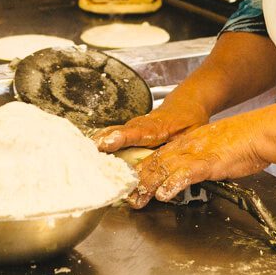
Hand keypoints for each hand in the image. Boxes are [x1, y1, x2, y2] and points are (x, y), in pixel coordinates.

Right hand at [92, 99, 208, 152]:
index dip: (121, 138)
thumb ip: (179, 151)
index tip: (107, 142)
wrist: (186, 102)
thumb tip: (172, 172)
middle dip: (103, 140)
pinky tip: (91, 148)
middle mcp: (142, 125)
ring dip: (100, 141)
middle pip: (119, 132)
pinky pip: (115, 134)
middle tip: (89, 149)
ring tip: (84, 151)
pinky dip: (103, 140)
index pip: (137, 132)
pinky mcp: (132, 129)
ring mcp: (135, 126)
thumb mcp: (191, 135)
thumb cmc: (189, 119)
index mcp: (157, 127)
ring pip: (115, 132)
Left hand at [127, 115, 267, 208]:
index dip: (141, 171)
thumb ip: (196, 163)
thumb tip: (187, 177)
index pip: (156, 158)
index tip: (129, 184)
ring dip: (149, 184)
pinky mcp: (208, 161)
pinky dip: (174, 184)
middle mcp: (185, 147)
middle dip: (138, 181)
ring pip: (164, 168)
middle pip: (154, 163)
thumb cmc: (240, 143)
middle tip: (125, 196)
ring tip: (137, 198)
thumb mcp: (211, 151)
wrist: (257, 132)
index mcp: (185, 145)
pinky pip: (187, 173)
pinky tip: (165, 194)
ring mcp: (194, 153)